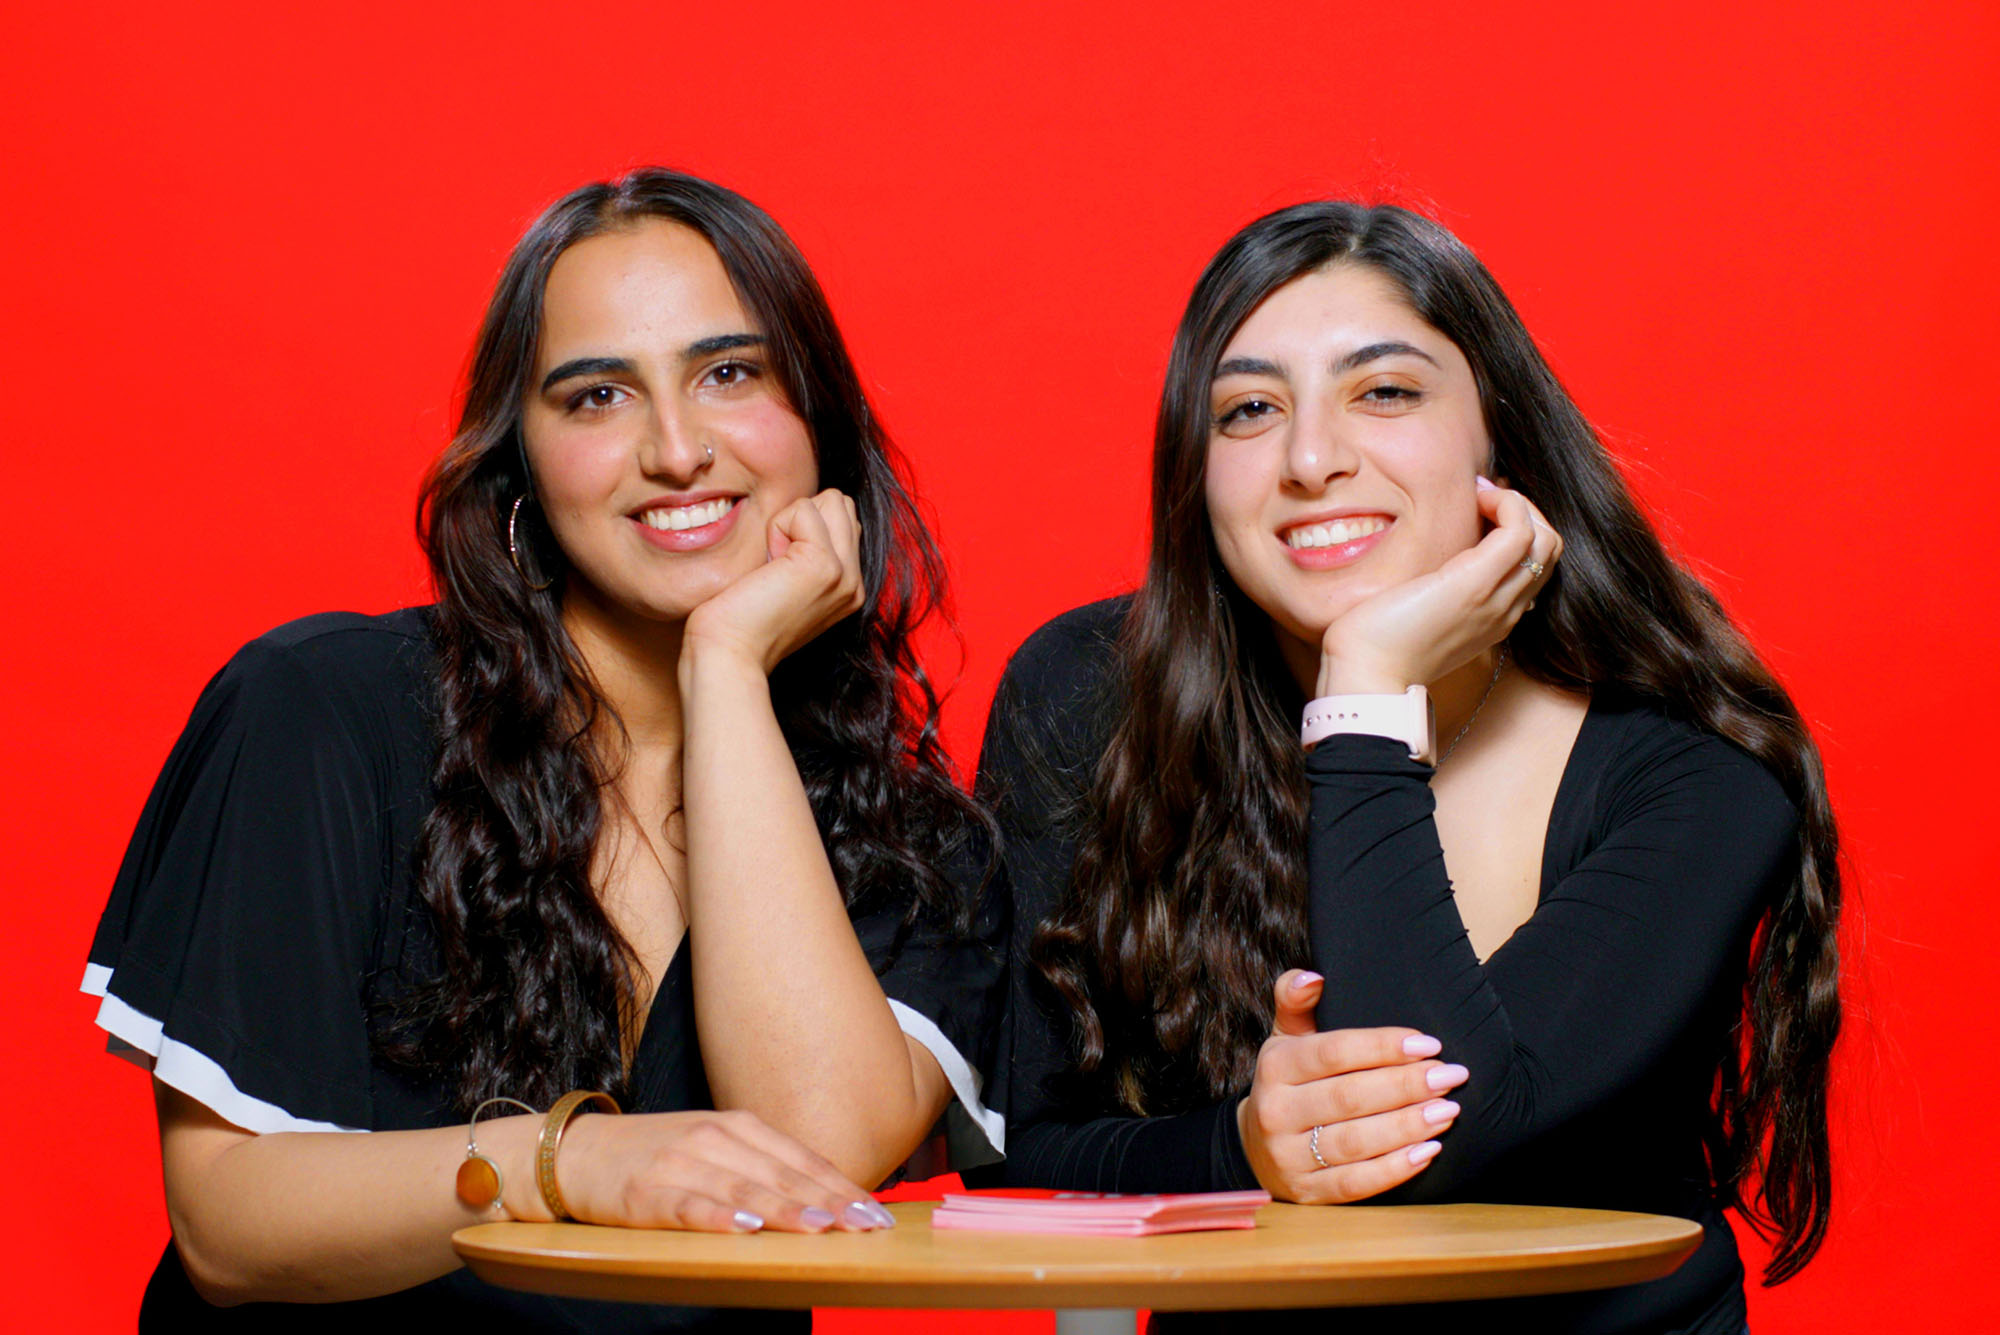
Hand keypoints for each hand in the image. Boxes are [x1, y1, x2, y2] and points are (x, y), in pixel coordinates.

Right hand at [538, 1107, 896, 1232]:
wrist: (575, 1154)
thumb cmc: (654, 1157)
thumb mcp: (713, 1150)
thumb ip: (760, 1168)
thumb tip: (822, 1200)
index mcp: (736, 1126)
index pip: (801, 1158)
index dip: (842, 1185)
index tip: (878, 1212)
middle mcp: (714, 1139)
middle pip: (781, 1174)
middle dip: (829, 1202)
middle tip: (867, 1225)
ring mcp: (679, 1163)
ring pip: (744, 1189)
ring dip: (786, 1209)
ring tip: (821, 1227)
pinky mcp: (646, 1192)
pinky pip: (689, 1206)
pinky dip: (719, 1218)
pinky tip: (744, 1230)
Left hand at [682, 489, 864, 674]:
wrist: (728, 653)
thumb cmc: (740, 620)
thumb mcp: (785, 584)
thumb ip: (806, 552)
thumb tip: (809, 511)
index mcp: (849, 588)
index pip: (843, 519)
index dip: (802, 529)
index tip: (778, 572)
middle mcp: (855, 583)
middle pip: (841, 504)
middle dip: (800, 520)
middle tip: (774, 566)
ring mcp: (844, 575)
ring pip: (830, 501)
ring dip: (790, 522)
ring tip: (773, 566)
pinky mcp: (824, 565)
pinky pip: (803, 509)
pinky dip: (776, 528)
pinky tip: (767, 567)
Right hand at [1235, 970, 1465, 1203]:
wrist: (1255, 1146)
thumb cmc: (1289, 1082)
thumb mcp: (1286, 1037)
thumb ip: (1296, 1000)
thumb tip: (1314, 976)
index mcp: (1275, 1066)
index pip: (1333, 1053)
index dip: (1383, 1047)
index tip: (1428, 1044)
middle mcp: (1276, 1111)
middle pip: (1349, 1097)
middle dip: (1406, 1085)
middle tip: (1451, 1075)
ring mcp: (1288, 1156)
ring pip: (1355, 1142)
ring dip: (1407, 1126)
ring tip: (1449, 1110)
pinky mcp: (1307, 1193)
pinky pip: (1355, 1183)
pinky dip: (1394, 1169)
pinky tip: (1428, 1151)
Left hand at [1316, 479, 1561, 696]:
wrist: (1367, 675)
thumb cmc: (1377, 644)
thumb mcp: (1417, 614)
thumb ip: (1436, 592)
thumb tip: (1433, 559)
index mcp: (1493, 619)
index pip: (1533, 566)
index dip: (1518, 529)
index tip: (1480, 509)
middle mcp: (1505, 611)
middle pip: (1548, 550)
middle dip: (1524, 511)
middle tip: (1482, 498)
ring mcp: (1495, 599)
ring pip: (1544, 539)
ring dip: (1517, 504)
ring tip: (1479, 496)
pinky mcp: (1475, 584)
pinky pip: (1519, 531)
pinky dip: (1507, 504)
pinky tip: (1475, 500)